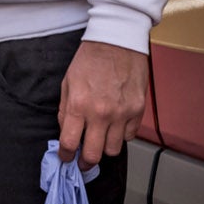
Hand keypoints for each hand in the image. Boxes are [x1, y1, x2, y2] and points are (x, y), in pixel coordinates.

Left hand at [57, 40, 148, 169]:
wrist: (117, 41)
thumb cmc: (91, 58)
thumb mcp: (67, 82)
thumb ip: (65, 109)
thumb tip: (66, 131)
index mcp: (79, 105)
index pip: (69, 143)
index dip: (65, 155)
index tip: (66, 158)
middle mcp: (101, 113)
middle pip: (93, 155)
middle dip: (85, 162)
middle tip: (82, 161)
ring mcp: (122, 113)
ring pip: (113, 150)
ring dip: (104, 148)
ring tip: (99, 140)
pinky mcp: (138, 111)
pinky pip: (129, 136)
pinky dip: (121, 135)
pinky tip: (115, 125)